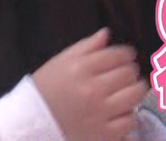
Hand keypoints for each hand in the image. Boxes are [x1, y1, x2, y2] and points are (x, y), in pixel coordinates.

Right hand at [31, 28, 145, 139]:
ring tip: (127, 91)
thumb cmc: (45, 90)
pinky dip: (128, 115)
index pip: (119, 55)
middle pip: (129, 73)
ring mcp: (100, 113)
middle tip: (124, 75)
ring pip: (135, 94)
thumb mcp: (60, 62)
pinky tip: (120, 111)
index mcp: (81, 69)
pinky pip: (130, 120)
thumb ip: (85, 46)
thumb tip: (106, 34)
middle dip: (129, 71)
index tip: (125, 58)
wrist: (30, 125)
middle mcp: (93, 90)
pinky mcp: (104, 134)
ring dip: (135, 90)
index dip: (126, 55)